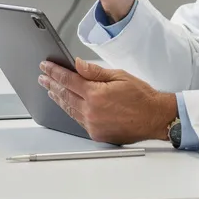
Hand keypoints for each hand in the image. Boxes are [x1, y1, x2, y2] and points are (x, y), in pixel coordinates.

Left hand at [38, 58, 177, 144]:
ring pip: (69, 109)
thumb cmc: (141, 96)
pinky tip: (67, 105)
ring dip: (58, 98)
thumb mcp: (119, 76)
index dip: (54, 72)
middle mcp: (91, 111)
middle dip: (51, 84)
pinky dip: (71, 111)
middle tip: (42, 77)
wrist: (155, 117)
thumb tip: (77, 64)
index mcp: (96, 94)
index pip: (68, 80)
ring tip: (50, 90)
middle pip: (64, 95)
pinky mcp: (96, 134)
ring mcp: (93, 124)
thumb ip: (94, 71)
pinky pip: (78, 121)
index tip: (45, 66)